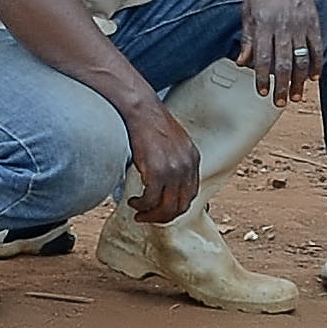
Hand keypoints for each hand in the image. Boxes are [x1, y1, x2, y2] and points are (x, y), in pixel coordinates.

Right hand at [120, 91, 201, 223]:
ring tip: (138, 212)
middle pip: (181, 206)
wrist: (142, 110)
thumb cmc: (152, 123)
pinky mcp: (157, 171)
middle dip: (163, 217)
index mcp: (193, 159)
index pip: (191, 194)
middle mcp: (187, 167)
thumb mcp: (173, 143)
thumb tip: (166, 182)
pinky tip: (133, 202)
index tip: (161, 210)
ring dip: (151, 215)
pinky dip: (141, 206)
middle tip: (148, 217)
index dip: (176, 207)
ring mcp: (174, 170)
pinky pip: (150, 200)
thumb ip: (175, 161)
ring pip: (166, 208)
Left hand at [237, 0, 326, 101]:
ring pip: (302, 59)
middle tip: (280, 103)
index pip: (262, 58)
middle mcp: (283, 25)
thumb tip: (242, 62)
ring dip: (300, 81)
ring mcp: (301, 23)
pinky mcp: (314, 20)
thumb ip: (247, 37)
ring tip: (297, 96)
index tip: (262, 92)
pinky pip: (317, 46)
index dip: (262, 78)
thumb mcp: (247, 8)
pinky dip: (317, 63)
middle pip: (284, 63)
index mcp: (263, 22)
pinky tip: (314, 77)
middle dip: (282, 86)